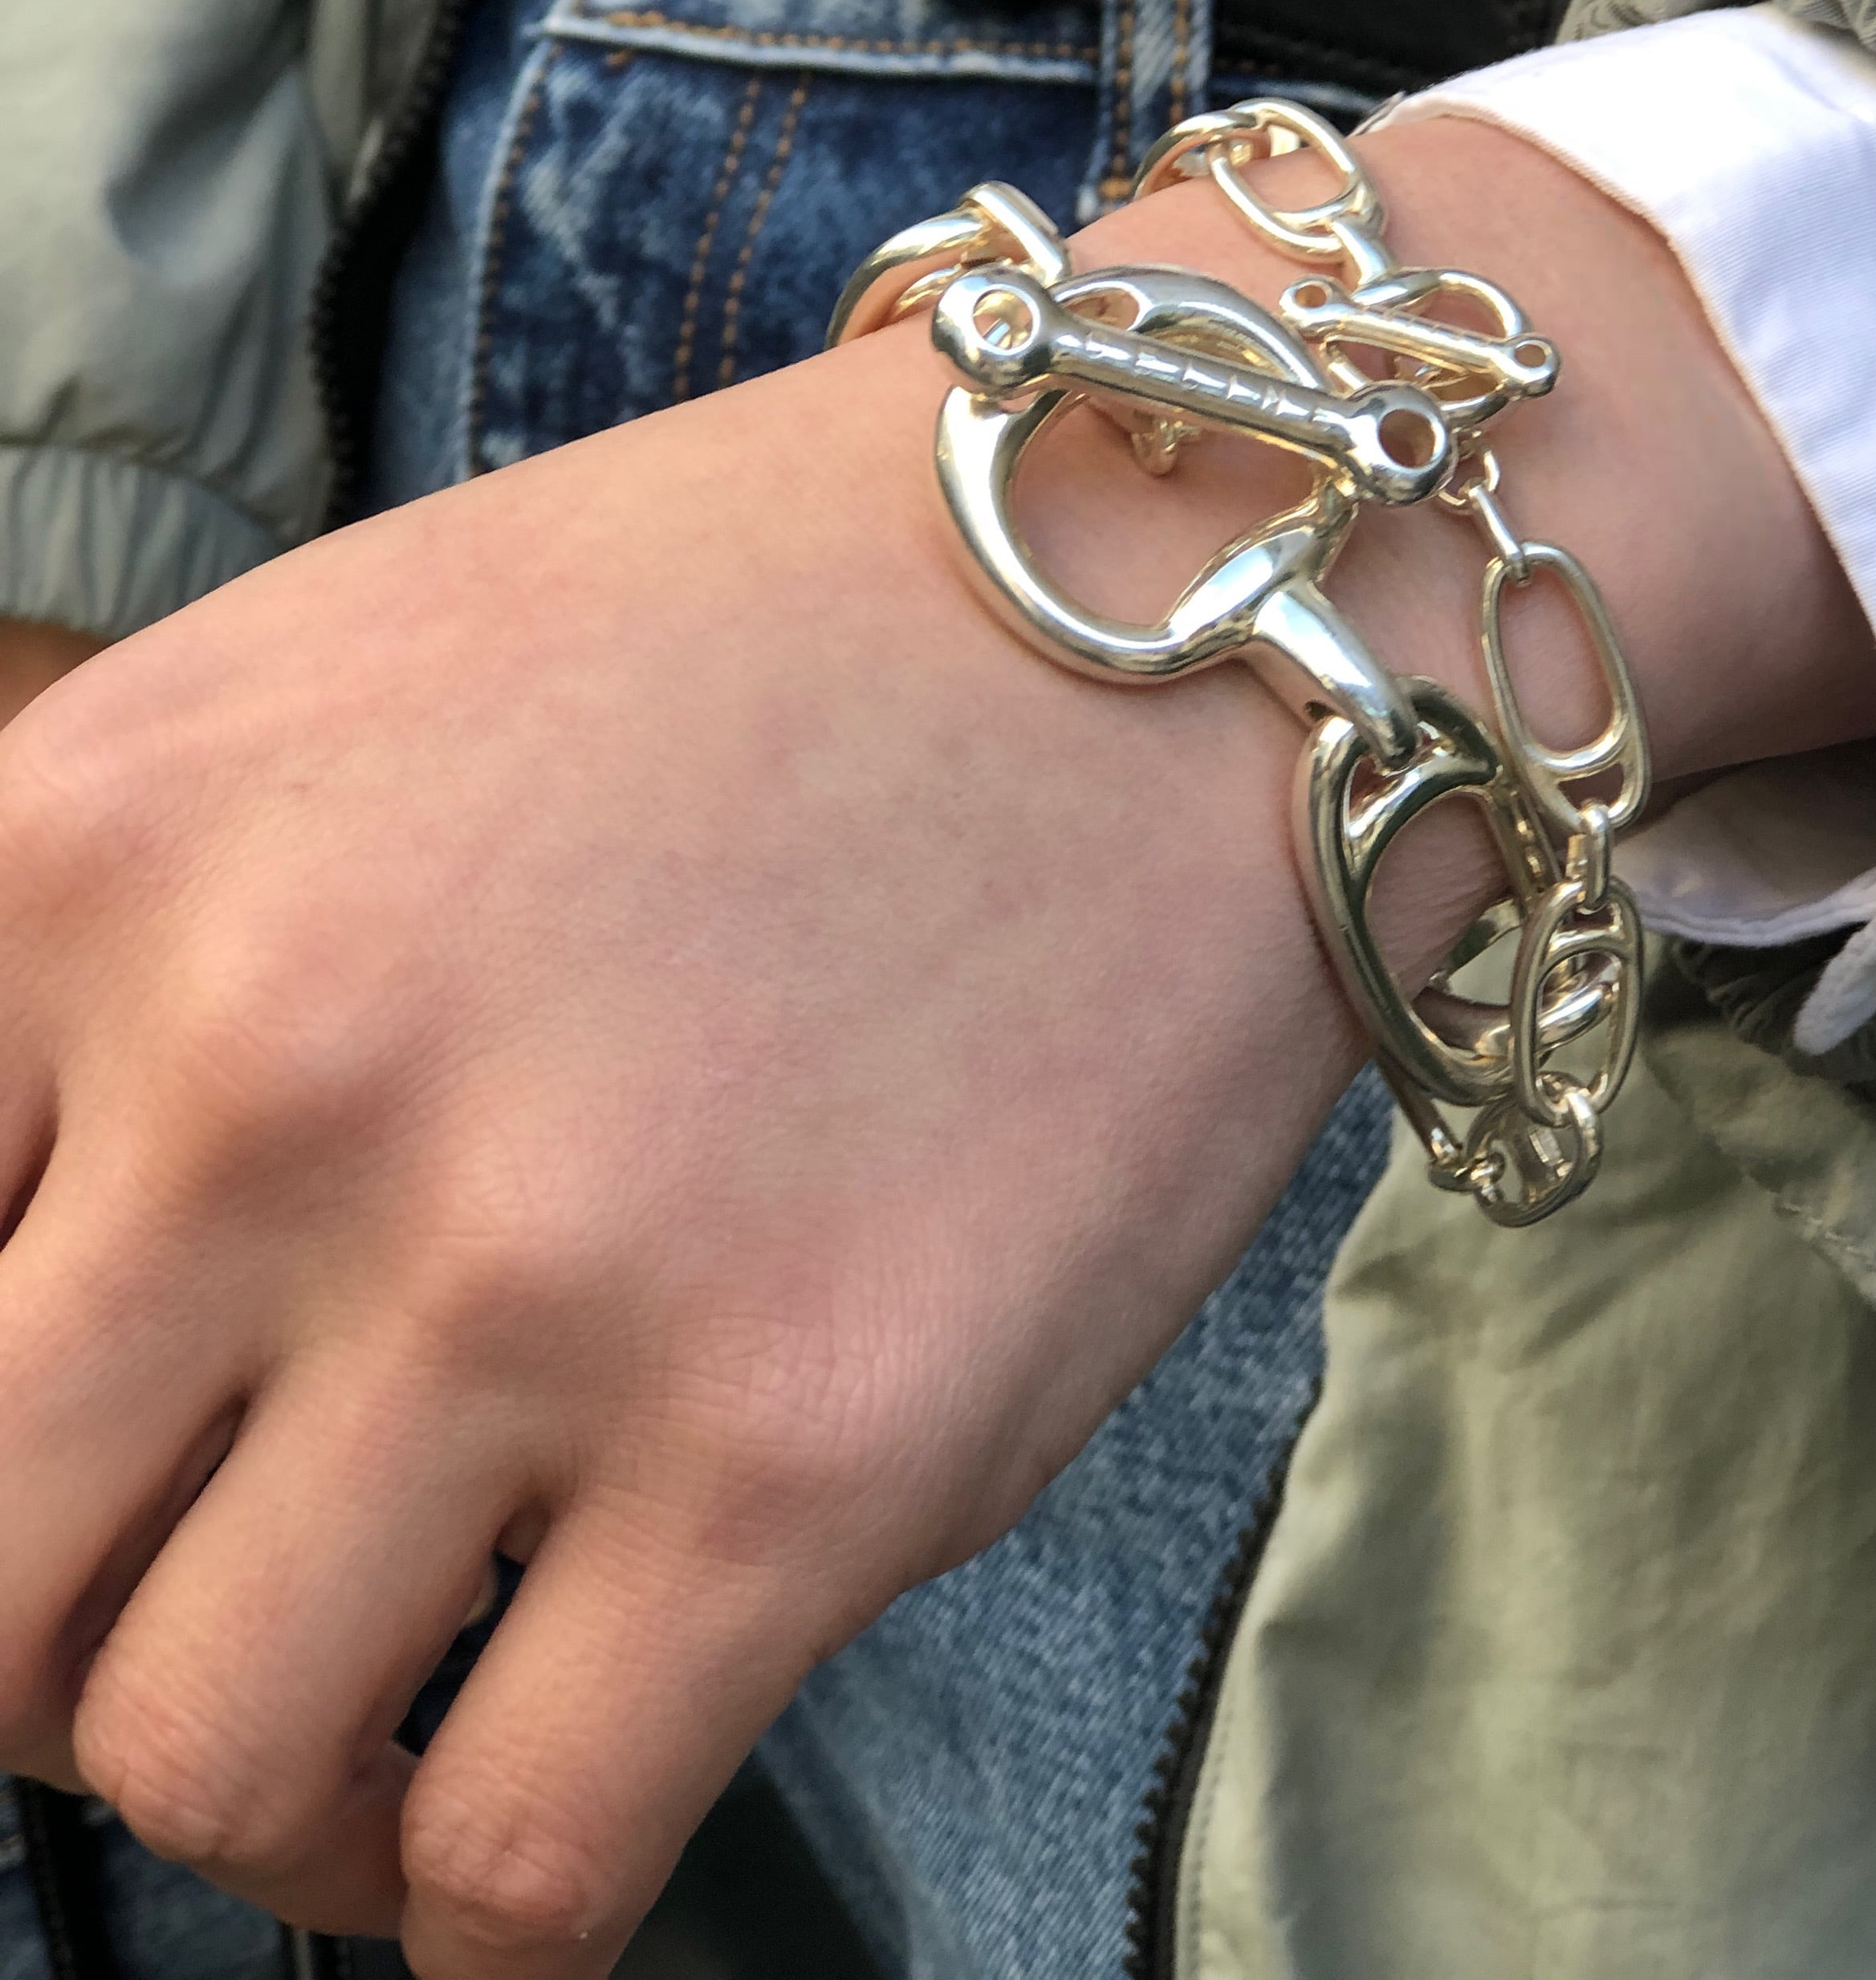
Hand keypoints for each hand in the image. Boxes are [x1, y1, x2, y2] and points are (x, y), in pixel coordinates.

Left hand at [0, 119, 1875, 1973]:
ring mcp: (535, 1268)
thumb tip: (22, 1290)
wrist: (1192, 594)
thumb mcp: (332, 693)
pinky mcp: (802, 1450)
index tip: (96, 1454)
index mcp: (98, 845)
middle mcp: (268, 1066)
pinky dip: (478, 1907)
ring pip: (188, 1767)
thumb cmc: (765, 639)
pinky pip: (507, 1867)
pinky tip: (542, 1785)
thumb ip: (102, 981)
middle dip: (59, 1644)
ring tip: (399, 1714)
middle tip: (217, 1596)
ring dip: (272, 1791)